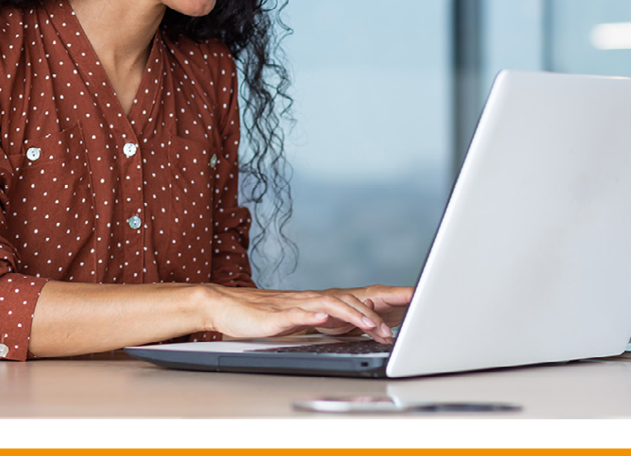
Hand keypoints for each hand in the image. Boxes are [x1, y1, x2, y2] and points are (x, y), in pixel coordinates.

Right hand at [200, 284, 411, 343]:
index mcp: (317, 302)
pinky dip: (312, 316)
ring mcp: (292, 306)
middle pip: (347, 300)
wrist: (224, 306)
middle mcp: (309, 299)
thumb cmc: (260, 316)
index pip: (354, 299)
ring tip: (369, 326)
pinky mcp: (275, 316)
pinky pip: (296, 314)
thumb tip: (350, 327)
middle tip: (392, 330)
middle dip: (374, 312)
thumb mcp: (299, 321)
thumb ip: (322, 321)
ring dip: (351, 315)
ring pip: (328, 305)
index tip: (406, 308)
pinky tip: (324, 319)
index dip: (381, 303)